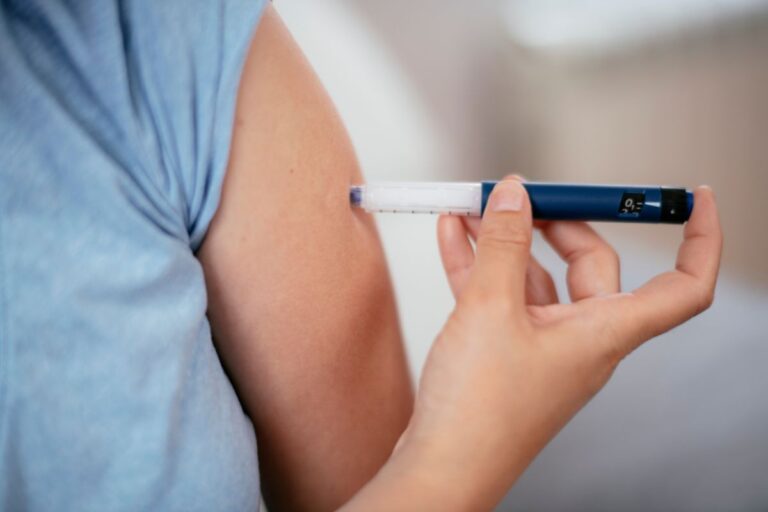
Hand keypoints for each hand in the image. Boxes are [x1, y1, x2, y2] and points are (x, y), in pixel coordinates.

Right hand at [395, 177, 721, 509]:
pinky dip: (479, 265)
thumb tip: (514, 193)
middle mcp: (580, 339)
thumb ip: (504, 244)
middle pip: (591, 265)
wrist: (440, 467)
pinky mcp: (505, 353)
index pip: (683, 286)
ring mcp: (541, 347)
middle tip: (521, 193)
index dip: (699, 239)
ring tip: (471, 207)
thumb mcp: (490, 309)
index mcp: (603, 333)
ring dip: (504, 241)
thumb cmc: (479, 410)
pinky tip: (453, 236)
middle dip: (556, 222)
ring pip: (536, 278)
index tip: (693, 197)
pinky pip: (500, 297)